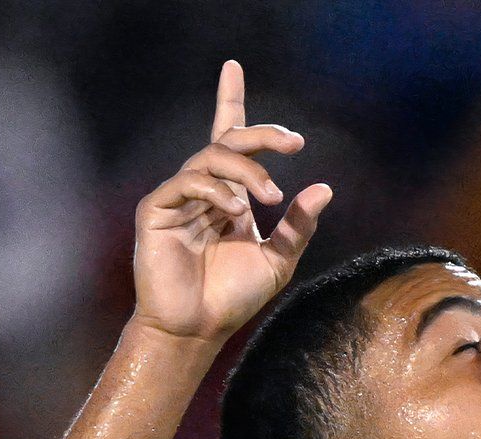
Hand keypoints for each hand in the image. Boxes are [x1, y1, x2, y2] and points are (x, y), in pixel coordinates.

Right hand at [130, 61, 332, 342]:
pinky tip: (235, 210)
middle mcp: (202, 190)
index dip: (230, 101)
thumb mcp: (278, 259)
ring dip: (248, 169)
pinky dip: (217, 190)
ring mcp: (177, 197)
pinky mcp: (156, 210)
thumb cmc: (233, 298)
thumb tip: (325, 187)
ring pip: (211, 157)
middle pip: (227, 141)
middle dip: (262, 135)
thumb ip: (298, 225)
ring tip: (272, 195)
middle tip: (294, 142)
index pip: (229, 138)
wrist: (198, 329)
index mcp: (228, 195)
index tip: (233, 67)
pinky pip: (187, 182)